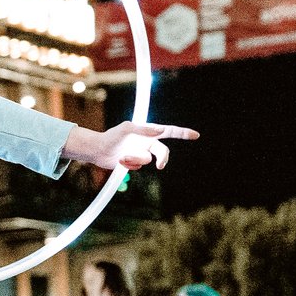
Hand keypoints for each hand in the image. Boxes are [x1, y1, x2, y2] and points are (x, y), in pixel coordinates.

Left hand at [74, 120, 199, 171]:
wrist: (98, 150)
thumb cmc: (112, 136)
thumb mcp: (127, 129)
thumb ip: (143, 129)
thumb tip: (160, 130)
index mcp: (149, 132)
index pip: (170, 132)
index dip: (183, 133)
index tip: (196, 135)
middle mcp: (148, 143)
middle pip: (163, 152)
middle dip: (163, 159)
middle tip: (160, 166)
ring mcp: (141, 154)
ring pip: (147, 161)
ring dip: (135, 159)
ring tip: (122, 156)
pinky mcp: (134, 163)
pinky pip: (138, 167)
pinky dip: (129, 164)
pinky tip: (120, 161)